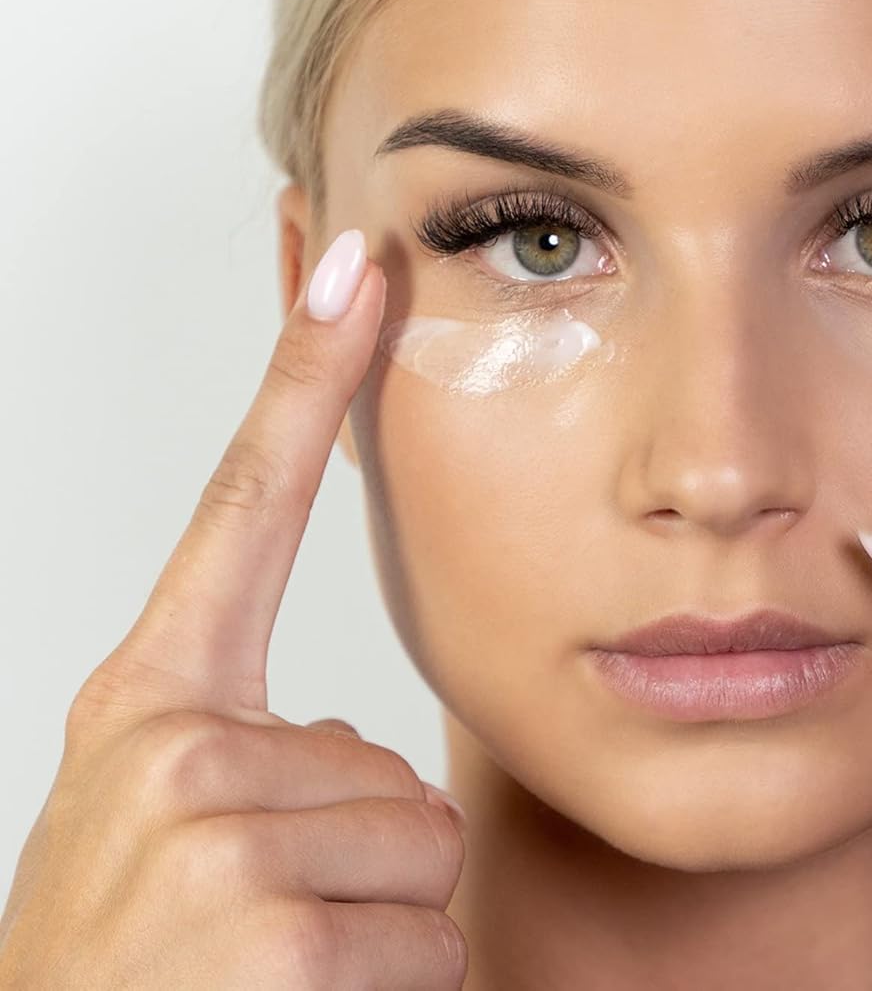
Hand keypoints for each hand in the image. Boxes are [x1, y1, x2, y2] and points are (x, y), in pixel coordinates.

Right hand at [0, 230, 468, 989]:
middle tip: (256, 940)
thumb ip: (253, 763)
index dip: (306, 378)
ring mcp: (217, 844)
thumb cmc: (127, 985)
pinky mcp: (273, 939)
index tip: (361, 267)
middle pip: (395, 765)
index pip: (245, 506)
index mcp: (148, 713)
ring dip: (375, 937)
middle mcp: (172, 754)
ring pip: (424, 851)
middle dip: (359, 867)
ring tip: (267, 987)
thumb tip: (354, 750)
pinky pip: (432, 938)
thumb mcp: (159, 845)